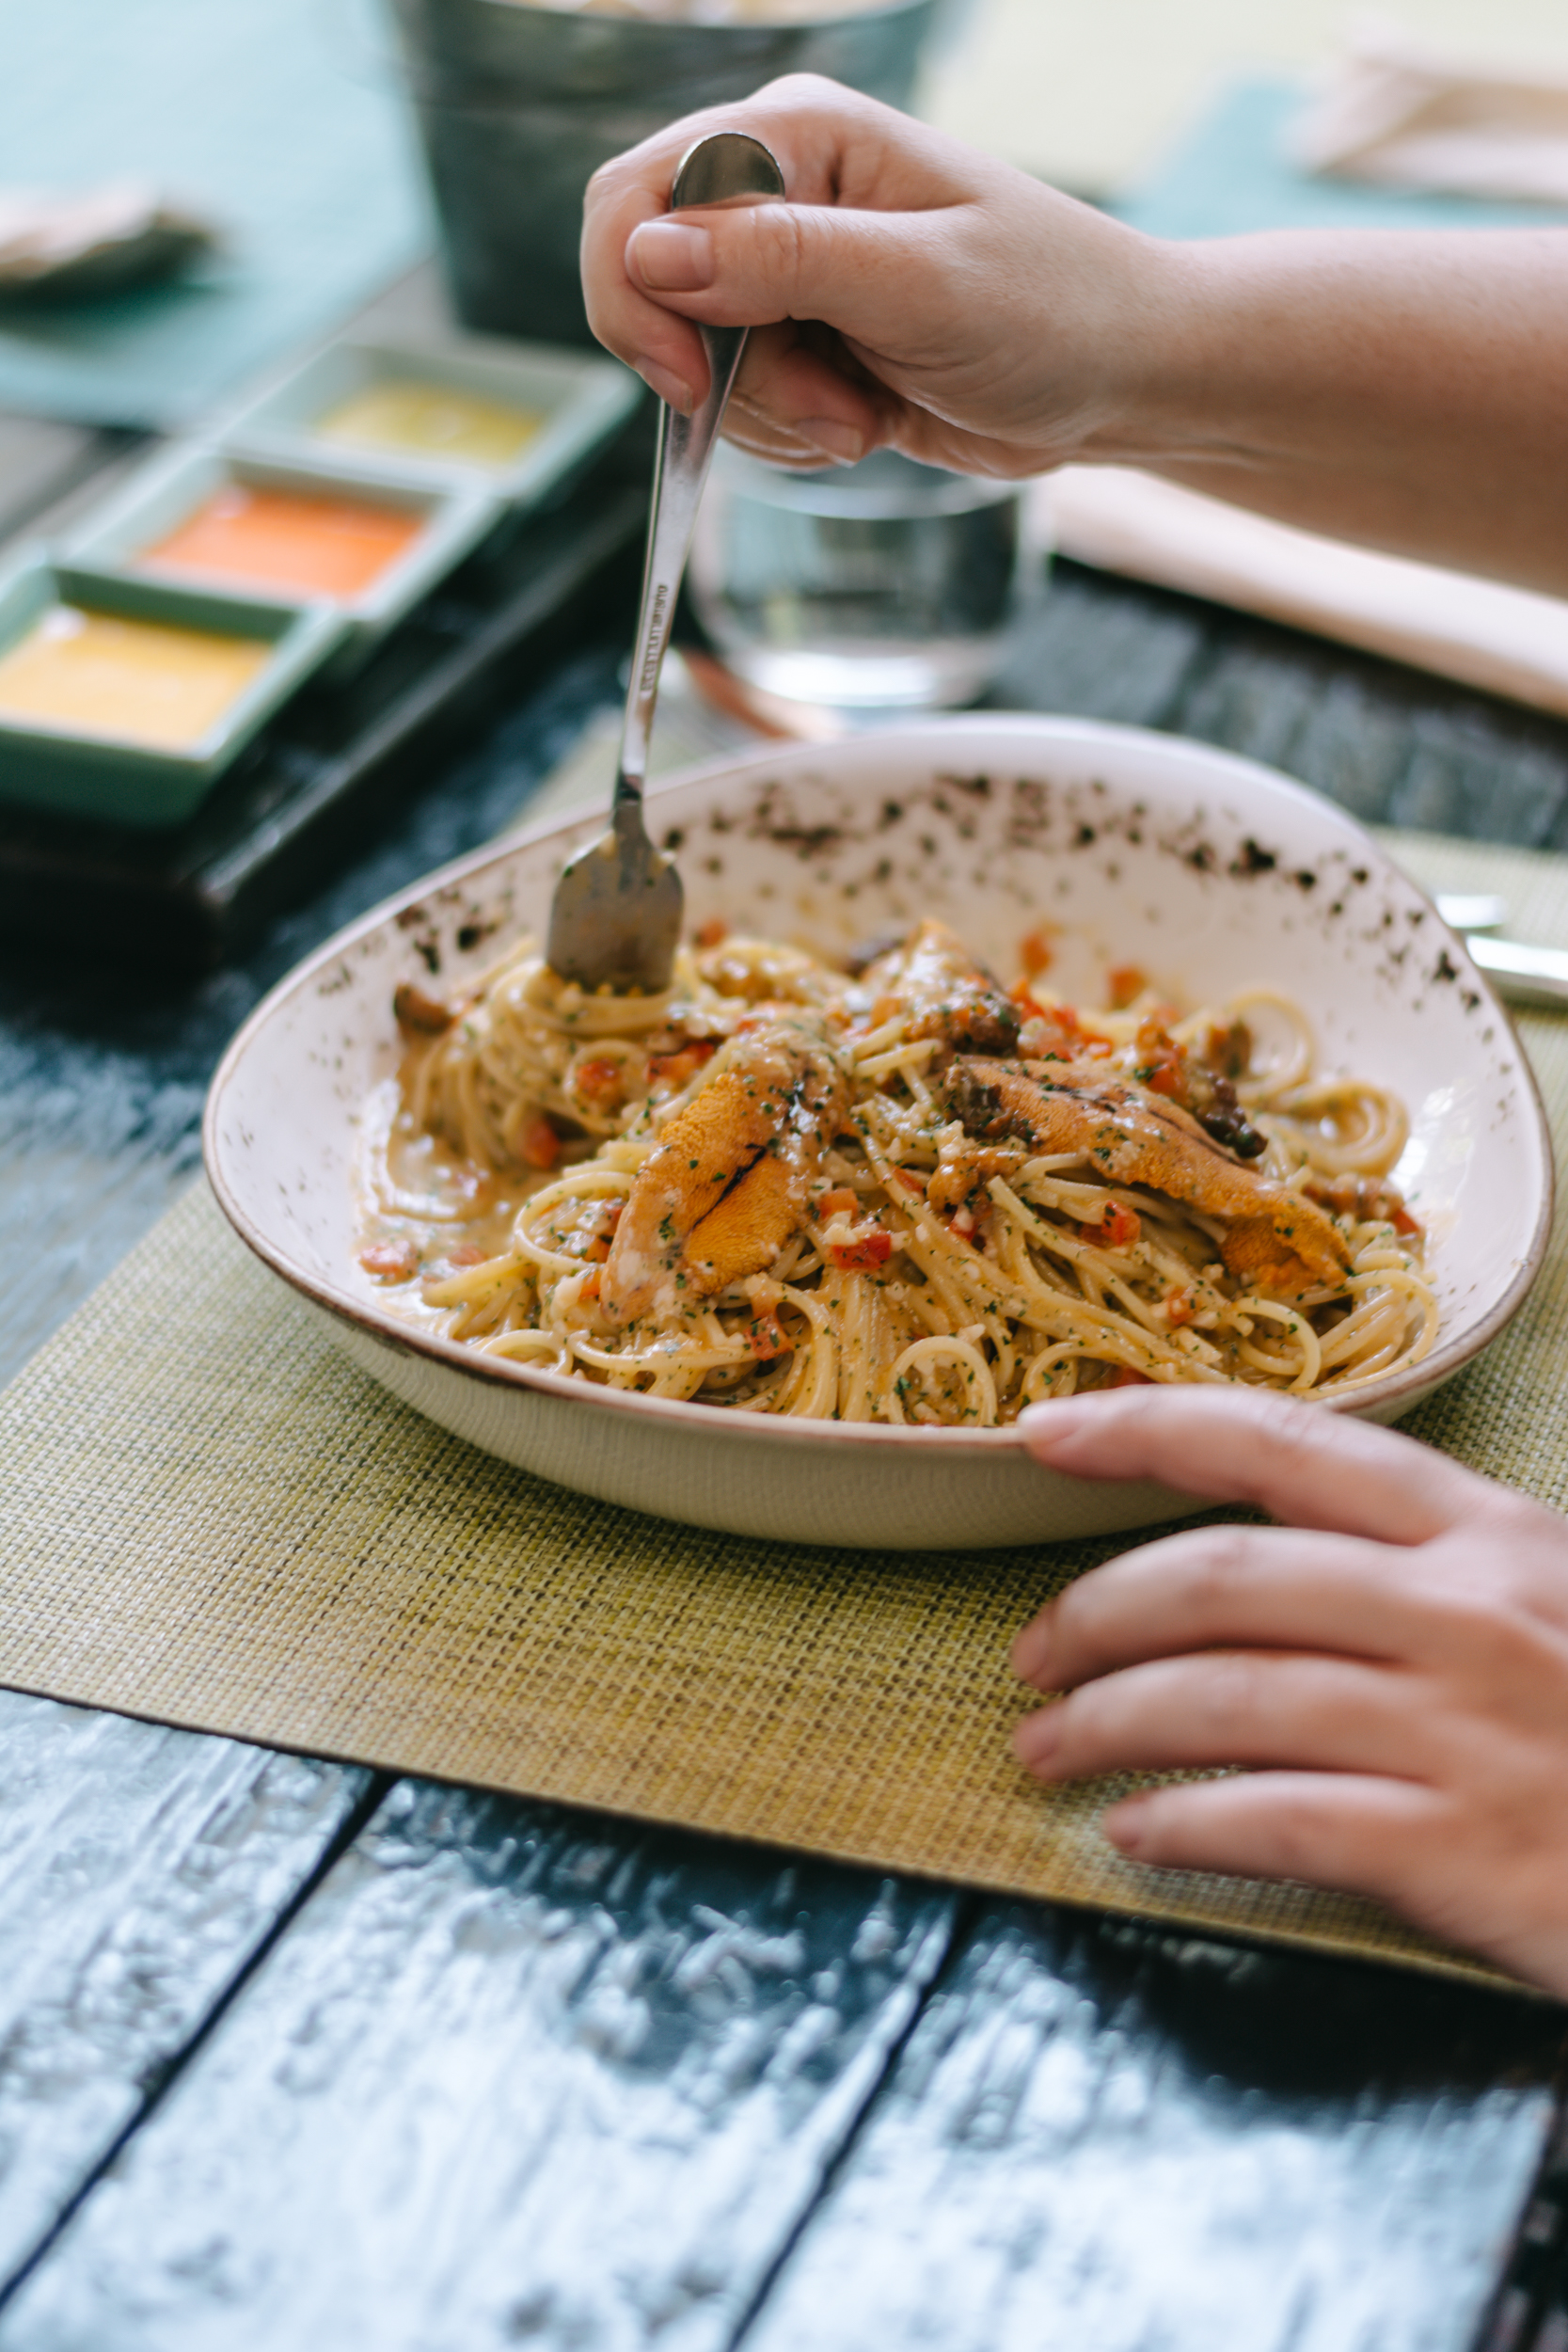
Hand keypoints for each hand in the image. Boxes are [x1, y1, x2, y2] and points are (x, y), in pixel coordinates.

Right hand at [581, 76, 1567, 591]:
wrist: (1123, 378)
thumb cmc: (1051, 311)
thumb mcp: (917, 287)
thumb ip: (782, 263)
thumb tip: (648, 252)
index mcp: (799, 137)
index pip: (638, 197)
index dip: (637, 297)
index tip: (690, 383)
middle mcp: (780, 194)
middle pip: (655, 292)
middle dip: (726, 379)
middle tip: (825, 414)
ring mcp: (790, 272)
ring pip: (699, 366)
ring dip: (772, 420)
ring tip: (866, 418)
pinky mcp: (806, 343)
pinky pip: (742, 406)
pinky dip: (791, 438)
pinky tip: (867, 425)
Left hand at [1012, 1388, 1567, 1994]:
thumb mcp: (1559, 1606)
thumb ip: (1439, 1572)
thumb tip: (1289, 1562)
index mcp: (1489, 1535)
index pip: (1286, 1444)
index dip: (1147, 1425)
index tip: (1043, 1429)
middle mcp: (1463, 1612)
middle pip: (1220, 1577)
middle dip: (1095, 1609)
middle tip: (1033, 1652)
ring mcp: (1461, 1728)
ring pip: (1222, 1695)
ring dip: (1104, 1720)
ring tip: (1047, 1748)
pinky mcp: (1461, 1849)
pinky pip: (1273, 1819)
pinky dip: (1180, 1823)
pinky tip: (1136, 1834)